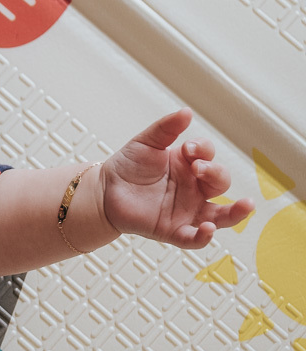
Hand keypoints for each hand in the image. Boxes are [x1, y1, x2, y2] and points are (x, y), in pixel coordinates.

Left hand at [102, 108, 254, 248]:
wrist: (104, 190)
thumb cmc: (127, 166)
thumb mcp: (146, 142)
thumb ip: (166, 128)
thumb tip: (186, 112)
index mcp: (187, 166)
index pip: (208, 157)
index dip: (203, 151)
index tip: (188, 148)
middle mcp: (193, 189)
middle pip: (219, 182)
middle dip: (214, 173)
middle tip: (198, 168)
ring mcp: (186, 211)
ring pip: (221, 216)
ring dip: (236, 212)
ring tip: (246, 205)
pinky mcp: (173, 230)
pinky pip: (194, 238)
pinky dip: (204, 237)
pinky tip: (208, 229)